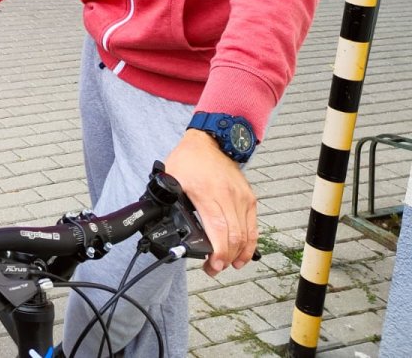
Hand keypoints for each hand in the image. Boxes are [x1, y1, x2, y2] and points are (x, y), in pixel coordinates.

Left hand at [163, 129, 257, 275]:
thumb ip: (168, 199)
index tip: (213, 265)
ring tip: (227, 266)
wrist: (209, 141)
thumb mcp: (171, 178)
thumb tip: (160, 219)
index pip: (218, 228)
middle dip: (226, 258)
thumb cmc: (189, 159)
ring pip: (246, 234)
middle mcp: (228, 196)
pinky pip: (253, 226)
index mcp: (206, 193)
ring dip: (239, 255)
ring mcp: (241, 198)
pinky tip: (242, 255)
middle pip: (234, 236)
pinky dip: (249, 243)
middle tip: (214, 269)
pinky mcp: (249, 199)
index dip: (218, 251)